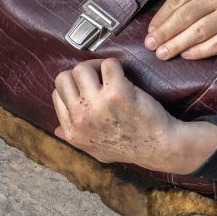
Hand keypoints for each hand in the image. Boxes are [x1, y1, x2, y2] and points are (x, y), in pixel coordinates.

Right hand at [52, 58, 216, 174]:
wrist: (160, 147)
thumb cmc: (130, 147)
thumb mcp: (96, 151)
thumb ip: (74, 139)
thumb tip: (56, 131)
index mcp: (73, 131)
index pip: (57, 95)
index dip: (72, 87)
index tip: (87, 87)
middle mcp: (80, 118)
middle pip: (64, 78)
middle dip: (80, 73)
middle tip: (97, 76)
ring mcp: (98, 104)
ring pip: (82, 68)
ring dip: (96, 66)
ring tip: (110, 73)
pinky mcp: (118, 92)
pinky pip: (108, 64)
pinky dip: (115, 65)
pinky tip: (123, 74)